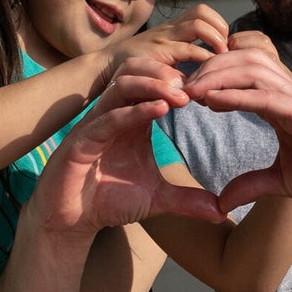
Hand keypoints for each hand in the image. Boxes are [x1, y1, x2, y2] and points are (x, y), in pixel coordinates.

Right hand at [31, 71, 225, 234]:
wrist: (70, 220)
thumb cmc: (108, 200)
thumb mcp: (157, 198)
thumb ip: (187, 200)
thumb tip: (221, 213)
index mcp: (132, 118)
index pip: (154, 82)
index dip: (180, 81)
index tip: (208, 90)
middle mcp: (114, 113)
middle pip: (137, 71)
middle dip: (166, 73)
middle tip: (195, 86)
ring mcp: (96, 123)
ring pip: (122, 85)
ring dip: (152, 85)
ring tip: (180, 95)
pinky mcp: (81, 140)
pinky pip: (107, 117)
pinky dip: (133, 111)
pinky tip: (159, 110)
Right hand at [97, 3, 230, 94]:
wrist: (107, 66)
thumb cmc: (136, 64)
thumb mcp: (161, 53)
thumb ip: (180, 52)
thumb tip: (207, 62)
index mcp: (171, 27)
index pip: (201, 11)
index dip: (218, 23)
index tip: (223, 43)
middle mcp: (169, 28)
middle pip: (202, 11)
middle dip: (220, 28)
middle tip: (225, 49)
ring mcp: (163, 38)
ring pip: (198, 25)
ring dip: (215, 40)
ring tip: (220, 58)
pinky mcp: (159, 52)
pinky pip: (187, 50)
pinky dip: (203, 58)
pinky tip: (206, 71)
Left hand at [183, 42, 291, 209]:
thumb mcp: (283, 182)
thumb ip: (252, 185)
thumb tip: (221, 201)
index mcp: (281, 104)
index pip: (241, 74)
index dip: (211, 76)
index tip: (185, 92)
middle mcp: (288, 93)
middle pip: (241, 59)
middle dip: (207, 68)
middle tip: (180, 87)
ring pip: (251, 69)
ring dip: (217, 76)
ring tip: (191, 91)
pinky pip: (266, 96)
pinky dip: (237, 95)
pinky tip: (212, 101)